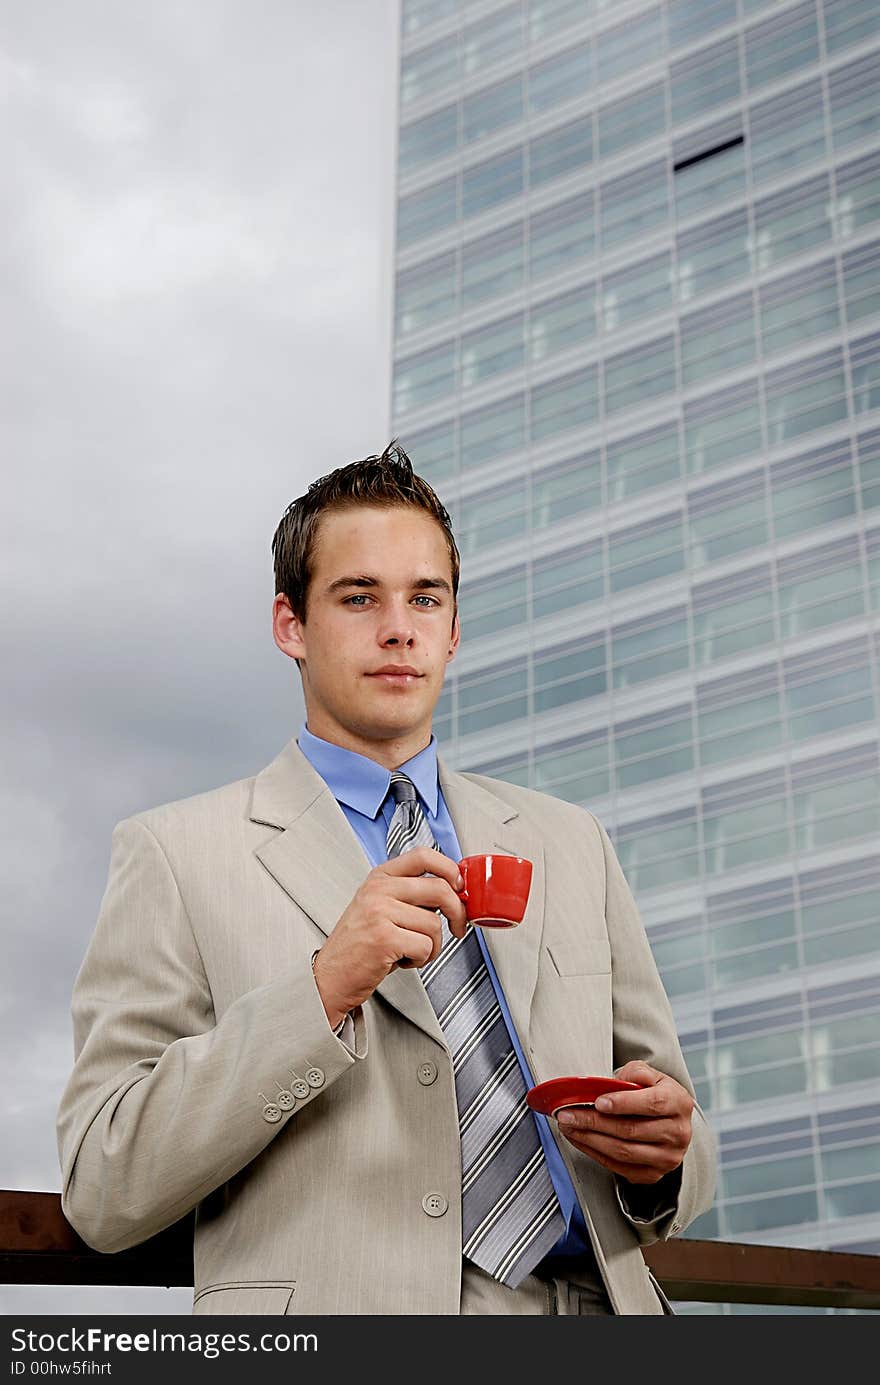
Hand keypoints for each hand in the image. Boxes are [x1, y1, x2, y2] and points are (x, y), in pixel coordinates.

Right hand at [312, 847, 468, 1028]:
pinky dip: (420, 960)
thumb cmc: (359, 946)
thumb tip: (453, 893)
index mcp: (380, 877)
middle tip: (456, 927)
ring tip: (411, 951)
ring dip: (432, 946)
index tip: (460, 888)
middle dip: (457, 912)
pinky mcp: (383, 938)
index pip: (424, 856)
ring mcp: (379, 912)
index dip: (450, 869)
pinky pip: (425, 946)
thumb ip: (411, 895)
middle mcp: (379, 890)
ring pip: (434, 924)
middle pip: (439, 888)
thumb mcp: (381, 907)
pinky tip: (402, 960)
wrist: (330, 977)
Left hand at [554, 1061, 693, 1185]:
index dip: (623, 1103)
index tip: (598, 1101)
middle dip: (594, 1122)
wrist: (669, 1121)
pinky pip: (619, 1167)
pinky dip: (595, 1153)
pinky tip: (580, 1140)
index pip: (651, 1104)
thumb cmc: (656, 1095)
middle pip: (631, 1130)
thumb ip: (635, 1072)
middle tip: (568, 1114)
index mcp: (679, 1103)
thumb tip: (615, 1082)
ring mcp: (667, 1157)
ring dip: (590, 1139)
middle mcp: (677, 1133)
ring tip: (569, 1127)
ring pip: (623, 1151)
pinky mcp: (653, 1174)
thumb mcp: (650, 1075)